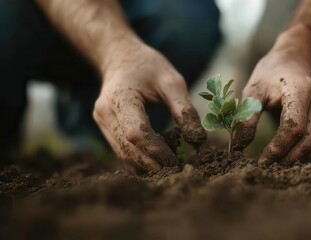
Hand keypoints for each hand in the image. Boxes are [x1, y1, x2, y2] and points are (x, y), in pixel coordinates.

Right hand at [93, 44, 205, 170]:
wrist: (120, 58)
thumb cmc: (148, 67)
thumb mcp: (172, 81)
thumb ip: (184, 109)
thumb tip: (198, 140)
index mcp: (120, 97)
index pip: (136, 133)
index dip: (156, 151)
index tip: (177, 161)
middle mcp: (105, 112)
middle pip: (128, 148)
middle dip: (152, 162)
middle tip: (177, 170)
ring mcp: (101, 121)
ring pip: (123, 153)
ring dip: (146, 163)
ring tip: (169, 165)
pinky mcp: (104, 128)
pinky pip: (121, 149)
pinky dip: (139, 157)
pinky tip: (157, 158)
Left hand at [232, 34, 310, 164]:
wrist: (299, 57)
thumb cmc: (272, 72)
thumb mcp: (254, 88)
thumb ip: (246, 116)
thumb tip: (237, 147)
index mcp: (301, 89)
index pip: (293, 128)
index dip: (277, 148)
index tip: (261, 161)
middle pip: (307, 141)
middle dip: (286, 158)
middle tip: (266, 168)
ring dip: (295, 159)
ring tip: (274, 165)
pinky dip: (302, 152)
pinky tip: (286, 155)